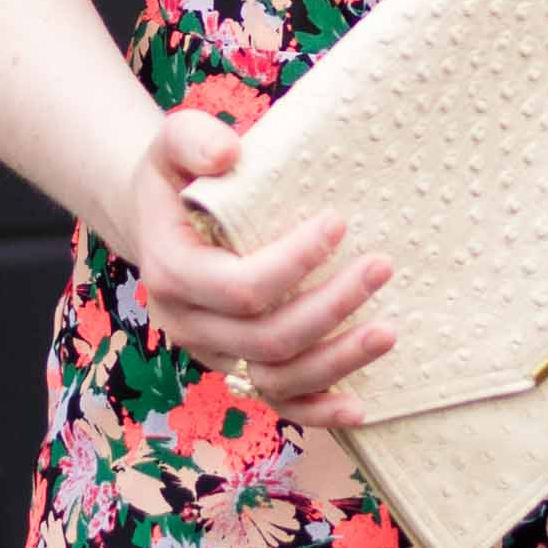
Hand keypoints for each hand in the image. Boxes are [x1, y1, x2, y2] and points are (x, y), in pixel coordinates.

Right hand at [119, 106, 398, 423]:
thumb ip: (192, 137)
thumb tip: (229, 153)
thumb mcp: (171, 141)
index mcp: (171, 272)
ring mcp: (213, 355)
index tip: (339, 224)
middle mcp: (188, 325)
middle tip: (382, 267)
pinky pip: (278, 403)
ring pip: (278, 378)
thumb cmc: (177, 177)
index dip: (294, 263)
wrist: (159, 222)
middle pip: (267, 337)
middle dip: (331, 307)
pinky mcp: (236, 370)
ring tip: (389, 331)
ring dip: (337, 360)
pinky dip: (318, 410)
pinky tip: (360, 406)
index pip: (240, 286)